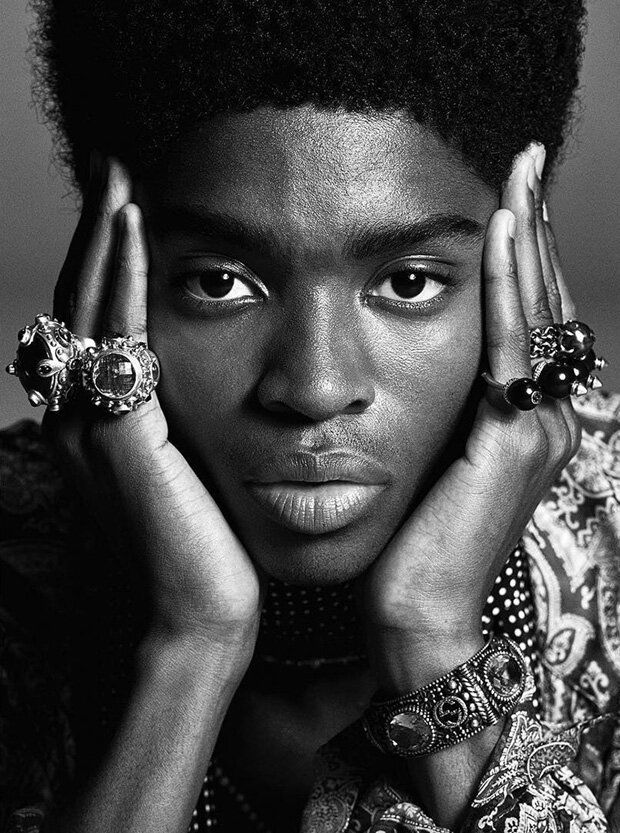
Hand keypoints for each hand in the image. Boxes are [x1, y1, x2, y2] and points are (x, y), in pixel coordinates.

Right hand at [43, 153, 264, 653]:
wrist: (203, 614)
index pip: (91, 322)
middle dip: (96, 233)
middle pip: (78, 301)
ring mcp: (90, 425)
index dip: (103, 262)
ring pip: (87, 308)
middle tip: (114, 168)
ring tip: (120, 177)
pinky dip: (123, 280)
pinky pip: (116, 336)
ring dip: (103, 240)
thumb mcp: (187, 472)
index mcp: (94, 424)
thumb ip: (175, 425)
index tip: (128, 206)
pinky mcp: (120, 435)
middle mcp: (77, 416)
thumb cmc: (207, 547)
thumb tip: (195, 382)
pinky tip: (136, 228)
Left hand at [360, 144, 580, 685]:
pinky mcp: (517, 440)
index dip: (520, 257)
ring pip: (534, 315)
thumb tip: (398, 355)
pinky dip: (509, 287)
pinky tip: (502, 232)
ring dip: (526, 243)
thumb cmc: (406, 543)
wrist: (415, 615)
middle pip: (540, 305)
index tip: (505, 196)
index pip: (523, 319)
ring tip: (518, 177)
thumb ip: (432, 408)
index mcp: (521, 419)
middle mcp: (544, 417)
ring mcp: (539, 428)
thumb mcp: (422, 460)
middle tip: (521, 162)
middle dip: (532, 231)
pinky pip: (514, 346)